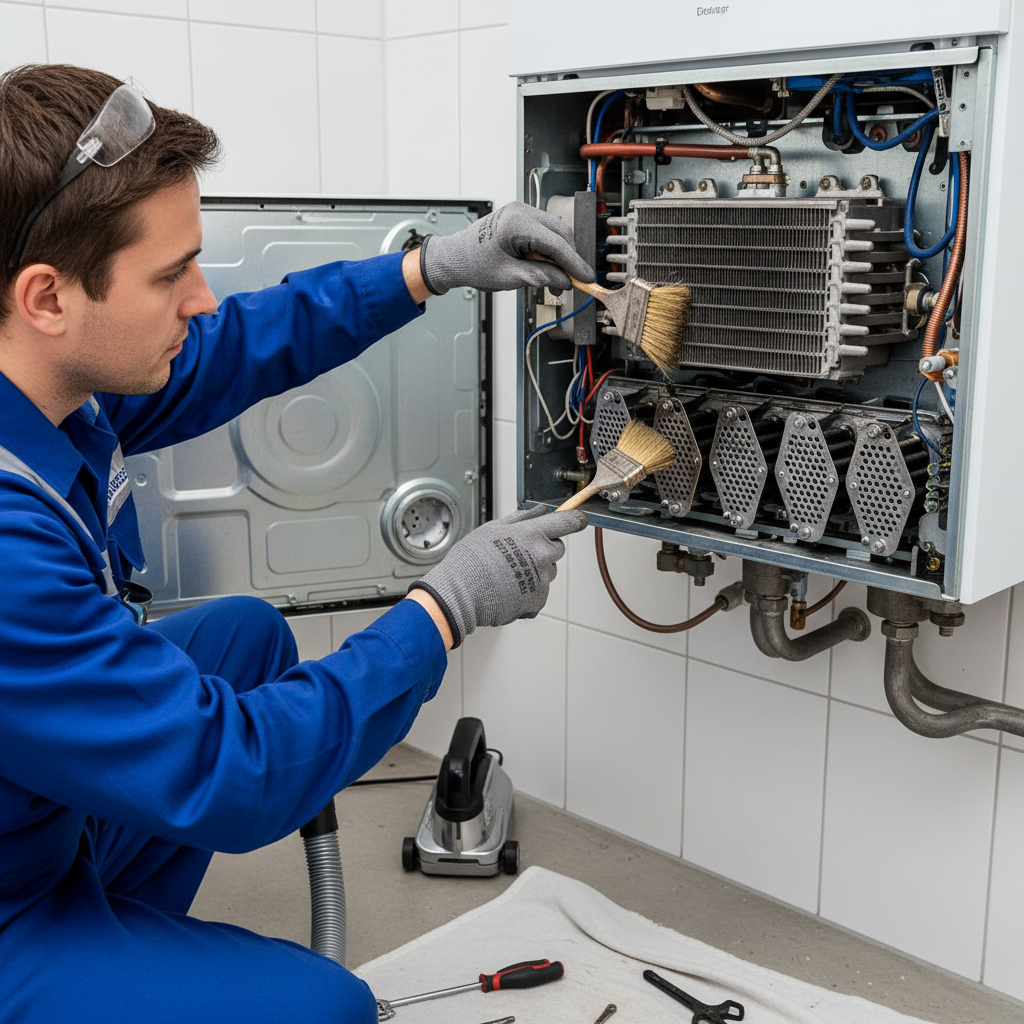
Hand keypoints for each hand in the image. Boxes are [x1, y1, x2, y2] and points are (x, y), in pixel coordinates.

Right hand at [408, 506, 588, 646]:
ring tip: (509, 574)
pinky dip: (529, 590)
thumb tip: (539, 510)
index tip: (579, 519)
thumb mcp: (492, 528)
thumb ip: (520, 518)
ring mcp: (542, 579)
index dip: (575, 519)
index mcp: (532, 534)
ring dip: (536, 570)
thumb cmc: (471, 560)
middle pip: (557, 548)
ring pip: (549, 570)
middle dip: (544, 548)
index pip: (566, 522)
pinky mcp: (539, 599)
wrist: (461, 594)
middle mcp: (542, 555)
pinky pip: (541, 590)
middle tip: (520, 553)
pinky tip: (509, 589)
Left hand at [418, 201, 595, 294]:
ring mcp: (521, 212)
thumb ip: (541, 277)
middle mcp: (521, 211)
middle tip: (571, 283)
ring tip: (555, 281)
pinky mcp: (522, 218)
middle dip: (569, 259)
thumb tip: (566, 281)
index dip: (574, 263)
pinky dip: (550, 251)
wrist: (455, 257)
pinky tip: (547, 268)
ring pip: (556, 232)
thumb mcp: (510, 277)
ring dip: (560, 256)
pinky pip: (545, 232)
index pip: (556, 243)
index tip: (586, 278)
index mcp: (515, 224)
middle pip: (561, 233)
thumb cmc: (474, 264)